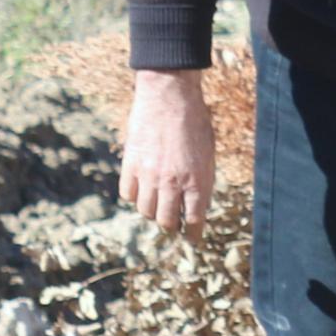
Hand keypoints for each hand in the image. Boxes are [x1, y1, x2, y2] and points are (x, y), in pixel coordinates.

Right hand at [121, 67, 218, 238]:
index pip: (194, 220)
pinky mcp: (130, 164)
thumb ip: (202, 178)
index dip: (194, 234)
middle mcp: (171, 182)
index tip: (193, 239)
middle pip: (166, 221)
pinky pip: (127, 194)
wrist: (169, 97)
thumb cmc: (195, 121)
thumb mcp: (208, 152)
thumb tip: (196, 202)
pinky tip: (141, 190)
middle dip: (171, 226)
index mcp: (197, 180)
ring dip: (152, 212)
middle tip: (173, 224)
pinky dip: (134, 196)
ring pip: (145, 210)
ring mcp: (148, 175)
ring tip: (157, 206)